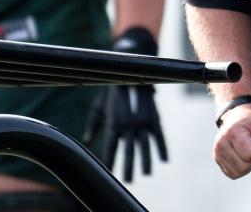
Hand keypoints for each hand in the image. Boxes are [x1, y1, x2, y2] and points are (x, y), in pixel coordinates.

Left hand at [83, 28, 167, 181]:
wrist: (131, 70)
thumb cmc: (111, 89)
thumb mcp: (99, 106)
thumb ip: (94, 124)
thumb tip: (87, 139)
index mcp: (113, 122)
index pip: (110, 147)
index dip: (109, 161)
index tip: (106, 173)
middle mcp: (128, 124)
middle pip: (128, 150)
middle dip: (128, 166)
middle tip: (129, 180)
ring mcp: (142, 120)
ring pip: (144, 145)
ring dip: (145, 161)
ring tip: (146, 174)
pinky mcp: (153, 115)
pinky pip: (158, 135)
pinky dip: (161, 147)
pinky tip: (164, 159)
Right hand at [213, 103, 250, 178]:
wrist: (238, 114)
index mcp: (233, 132)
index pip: (250, 155)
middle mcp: (221, 143)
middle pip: (244, 167)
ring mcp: (217, 151)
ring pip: (238, 172)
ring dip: (248, 164)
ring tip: (247, 149)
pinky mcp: (217, 158)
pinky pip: (232, 174)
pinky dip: (241, 168)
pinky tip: (242, 155)